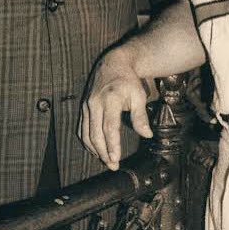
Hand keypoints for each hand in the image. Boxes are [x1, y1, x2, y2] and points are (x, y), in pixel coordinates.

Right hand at [79, 48, 151, 170]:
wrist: (113, 64)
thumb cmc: (128, 81)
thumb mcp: (139, 95)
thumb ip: (141, 117)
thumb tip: (147, 134)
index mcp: (110, 100)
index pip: (109, 127)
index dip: (112, 145)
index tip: (116, 159)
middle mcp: (95, 103)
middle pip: (96, 134)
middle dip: (103, 152)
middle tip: (112, 165)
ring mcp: (87, 106)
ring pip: (86, 133)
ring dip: (95, 149)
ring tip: (105, 160)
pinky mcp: (83, 108)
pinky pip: (81, 128)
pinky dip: (87, 141)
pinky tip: (95, 149)